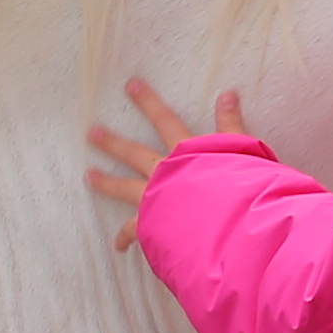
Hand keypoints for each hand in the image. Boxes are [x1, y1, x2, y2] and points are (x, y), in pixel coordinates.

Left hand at [81, 75, 248, 251]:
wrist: (227, 224)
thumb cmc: (239, 189)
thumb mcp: (244, 150)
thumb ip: (232, 125)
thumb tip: (228, 93)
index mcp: (185, 152)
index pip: (165, 120)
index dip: (148, 102)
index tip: (130, 86)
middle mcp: (165, 172)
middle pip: (133, 153)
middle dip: (112, 142)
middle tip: (91, 133)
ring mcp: (155, 198)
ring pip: (124, 188)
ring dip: (106, 182)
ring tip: (89, 177)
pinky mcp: (152, 225)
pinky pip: (132, 231)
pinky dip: (124, 238)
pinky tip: (117, 246)